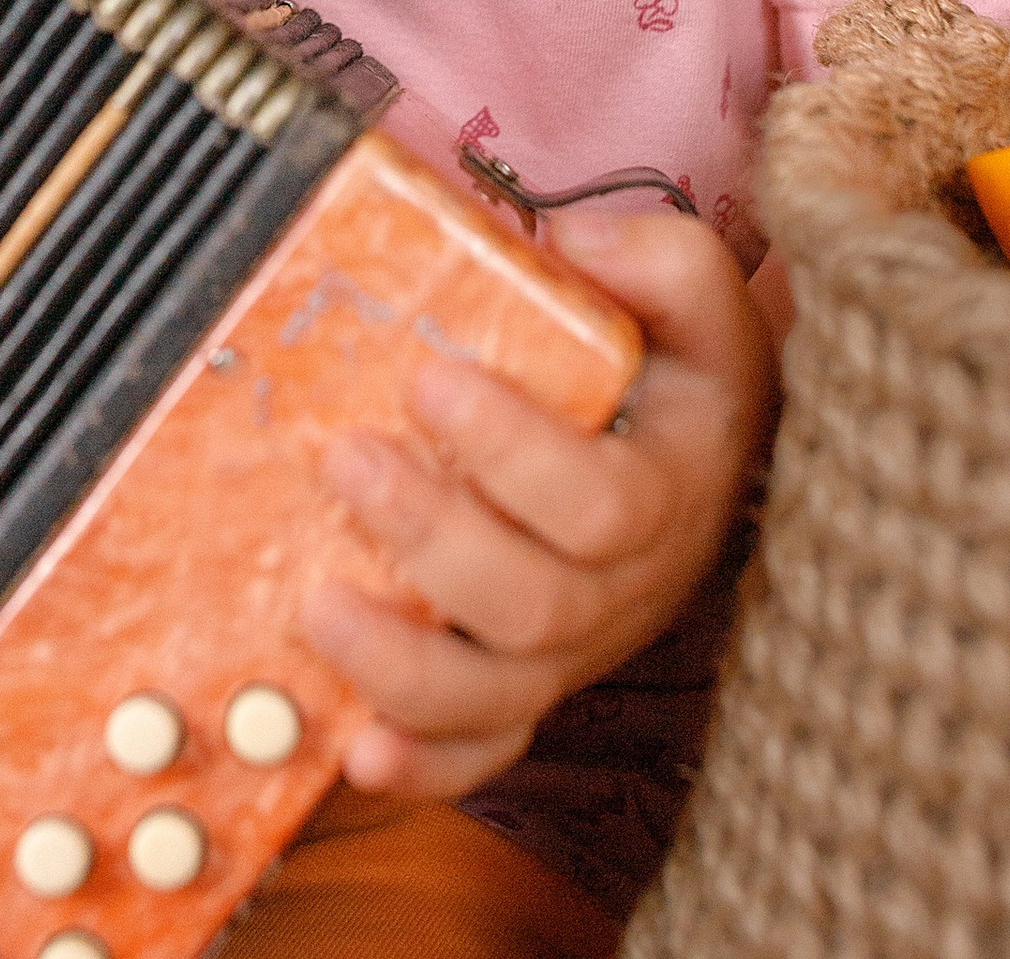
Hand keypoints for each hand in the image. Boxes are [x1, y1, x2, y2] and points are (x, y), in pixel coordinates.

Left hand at [301, 203, 774, 797]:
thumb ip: (661, 261)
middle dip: (429, 537)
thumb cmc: (673, 373)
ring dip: (399, 662)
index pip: (601, 503)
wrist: (692, 466)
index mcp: (668, 494)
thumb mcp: (694, 302)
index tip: (427, 374)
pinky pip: (478, 754)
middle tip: (344, 456)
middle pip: (532, 606)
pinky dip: (420, 766)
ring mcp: (569, 653)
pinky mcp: (520, 691)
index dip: (511, 451)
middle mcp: (622, 592)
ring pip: (495, 696)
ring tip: (316, 599)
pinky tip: (354, 750)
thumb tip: (571, 244)